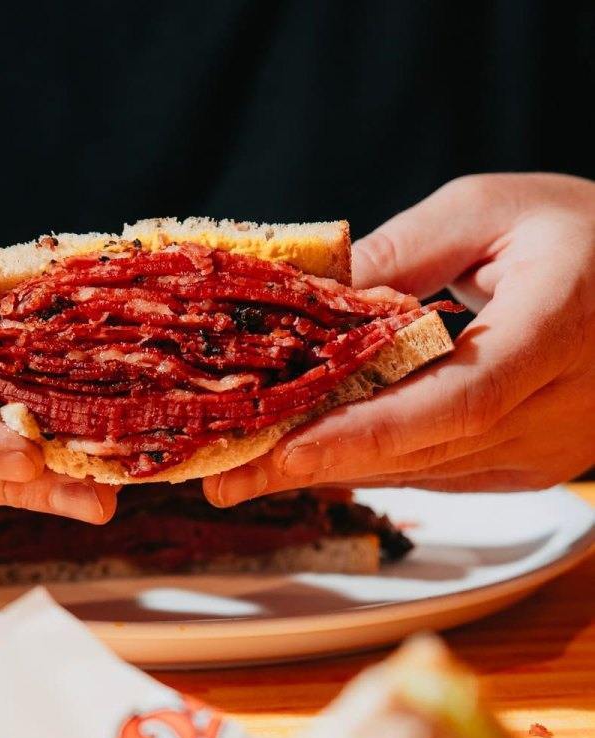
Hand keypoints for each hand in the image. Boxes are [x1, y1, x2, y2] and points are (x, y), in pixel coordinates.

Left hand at [204, 173, 594, 505]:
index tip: (282, 451)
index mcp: (561, 327)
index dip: (365, 432)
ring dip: (332, 471)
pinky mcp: (529, 464)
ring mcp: (548, 448)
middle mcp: (562, 408)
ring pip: (422, 471)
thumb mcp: (489, 211)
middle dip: (316, 465)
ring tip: (248, 471)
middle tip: (226, 478)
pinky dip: (372, 464)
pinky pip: (437, 471)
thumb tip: (313, 294)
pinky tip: (312, 460)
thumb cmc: (583, 233)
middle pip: (422, 451)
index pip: (457, 398)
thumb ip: (401, 254)